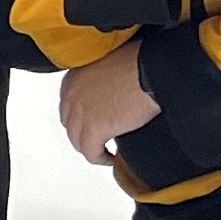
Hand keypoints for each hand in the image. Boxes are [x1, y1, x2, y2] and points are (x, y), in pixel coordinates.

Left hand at [60, 40, 159, 167]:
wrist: (151, 71)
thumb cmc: (140, 61)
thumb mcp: (112, 63)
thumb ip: (104, 76)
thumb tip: (113, 86)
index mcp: (75, 76)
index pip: (69, 103)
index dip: (81, 115)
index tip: (92, 120)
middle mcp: (72, 94)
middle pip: (70, 122)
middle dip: (82, 131)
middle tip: (98, 137)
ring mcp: (81, 113)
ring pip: (77, 140)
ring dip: (90, 147)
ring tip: (104, 150)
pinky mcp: (94, 129)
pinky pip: (90, 152)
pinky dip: (99, 158)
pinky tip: (111, 158)